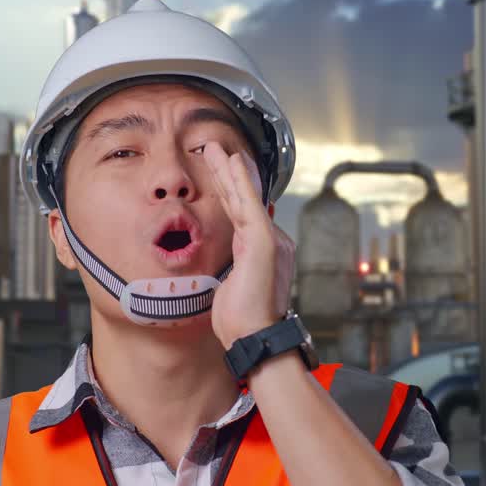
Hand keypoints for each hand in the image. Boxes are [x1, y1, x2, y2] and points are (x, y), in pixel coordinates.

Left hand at [201, 143, 294, 348]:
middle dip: (227, 173)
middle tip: (213, 148)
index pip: (242, 213)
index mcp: (261, 250)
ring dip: (229, 170)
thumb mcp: (231, 288)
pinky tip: (233, 163)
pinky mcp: (265, 242)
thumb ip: (231, 268)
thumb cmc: (242, 322)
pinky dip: (241, 182)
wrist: (256, 338)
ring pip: (245, 197)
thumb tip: (226, 259)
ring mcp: (270, 240)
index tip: (217, 171)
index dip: (229, 190)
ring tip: (216, 147)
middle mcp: (271, 240)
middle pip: (243, 200)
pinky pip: (249, 205)